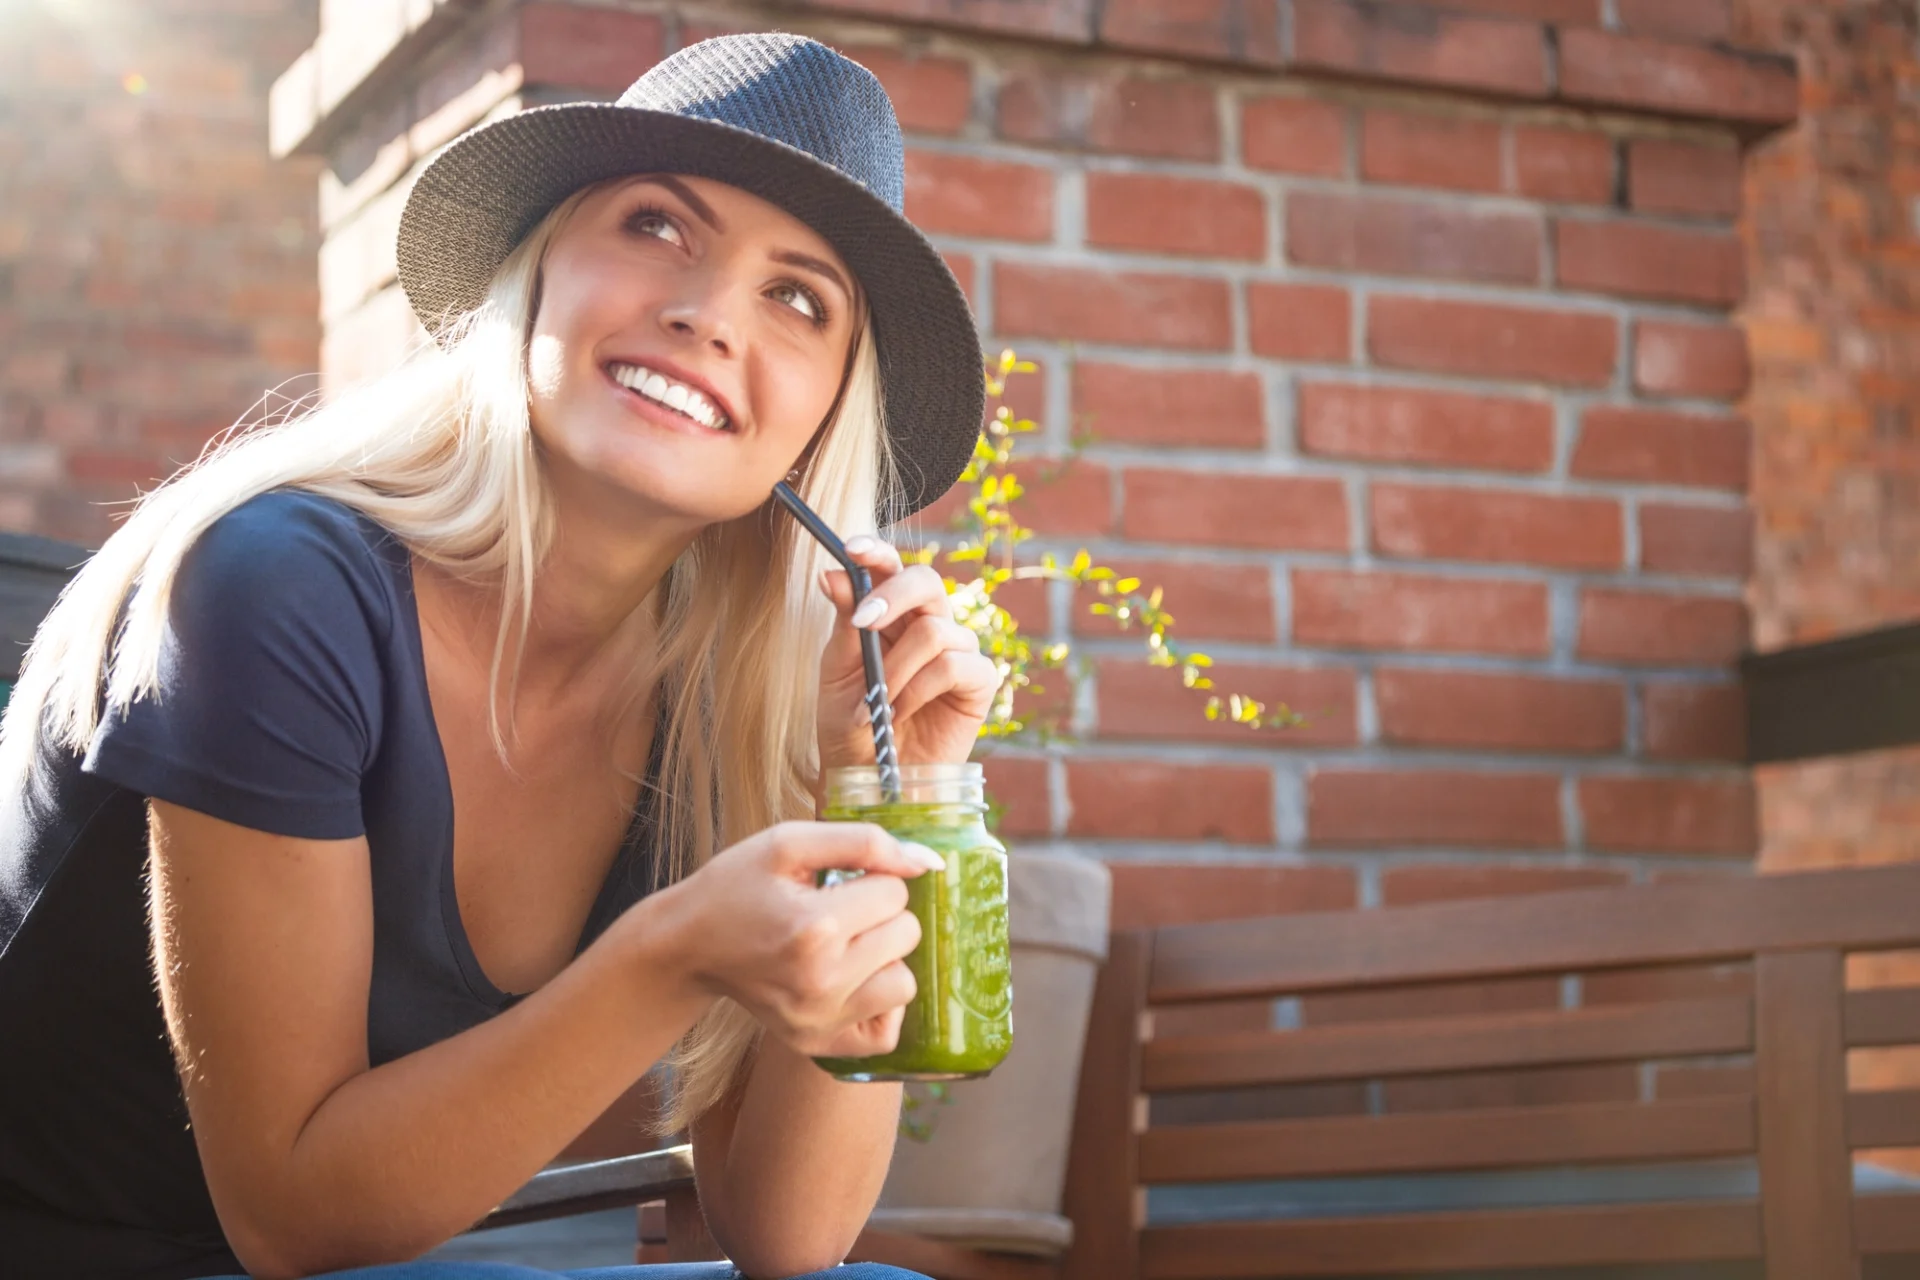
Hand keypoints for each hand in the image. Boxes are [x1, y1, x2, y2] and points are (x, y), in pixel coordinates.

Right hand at [667, 821, 943, 1059]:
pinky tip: (852, 982)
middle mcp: (821, 982)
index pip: (895, 892)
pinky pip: (887, 1033)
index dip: (870, 878)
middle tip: (838, 912)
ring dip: (884, 959)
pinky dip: (879, 1005)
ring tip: (845, 947)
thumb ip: (864, 841)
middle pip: (907, 935)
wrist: (688, 944)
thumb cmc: (737, 886)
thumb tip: (927, 862)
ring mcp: (820, 1021)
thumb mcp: (789, 843)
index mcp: (813, 928)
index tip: (835, 884)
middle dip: (879, 915)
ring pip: (905, 983)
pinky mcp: (818, 1047)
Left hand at [816, 536, 999, 773]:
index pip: (892, 569)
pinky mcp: (979, 681)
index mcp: (892, 615)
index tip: (851, 548)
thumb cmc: (851, 725)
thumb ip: (844, 623)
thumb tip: (832, 573)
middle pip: (926, 580)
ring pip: (934, 630)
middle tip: (864, 623)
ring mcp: (958, 651)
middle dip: (893, 595)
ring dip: (896, 668)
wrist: (869, 780)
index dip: (877, 552)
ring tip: (876, 703)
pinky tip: (899, 713)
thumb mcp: (837, 671)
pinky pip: (953, 665)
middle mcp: (929, 624)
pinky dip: (918, 689)